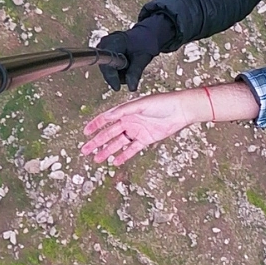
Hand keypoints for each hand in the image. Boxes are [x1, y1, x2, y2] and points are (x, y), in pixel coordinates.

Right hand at [81, 91, 201, 164]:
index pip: (106, 119)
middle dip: (96, 142)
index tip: (85, 132)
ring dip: (107, 151)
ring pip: (118, 143)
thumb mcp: (140, 104)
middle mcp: (129, 121)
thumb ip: (123, 110)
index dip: (95, 125)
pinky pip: (132, 149)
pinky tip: (115, 162)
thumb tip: (107, 116)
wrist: (180, 110)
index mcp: (126, 111)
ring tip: (97, 159)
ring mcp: (137, 131)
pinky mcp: (146, 140)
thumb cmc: (162, 103)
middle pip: (109, 134)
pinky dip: (124, 156)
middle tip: (85, 150)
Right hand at [97, 14, 173, 90]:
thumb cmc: (145, 42)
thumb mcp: (143, 58)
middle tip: (132, 71)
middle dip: (118, 75)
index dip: (111, 77)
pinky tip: (126, 65)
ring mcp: (102, 49)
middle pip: (106, 68)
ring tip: (131, 65)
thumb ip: (135, 72)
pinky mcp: (104, 54)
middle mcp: (104, 44)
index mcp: (113, 42)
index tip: (117, 88)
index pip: (107, 63)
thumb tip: (131, 88)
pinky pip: (109, 68)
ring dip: (119, 73)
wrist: (144, 35)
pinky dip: (118, 71)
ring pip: (107, 70)